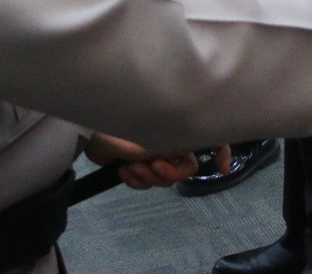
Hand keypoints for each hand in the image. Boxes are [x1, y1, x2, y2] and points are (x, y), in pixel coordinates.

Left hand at [85, 133, 228, 188]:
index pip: (207, 138)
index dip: (222, 151)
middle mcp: (168, 140)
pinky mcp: (137, 164)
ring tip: (131, 168)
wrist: (88, 134)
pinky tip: (123, 172)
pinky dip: (135, 181)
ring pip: (163, 179)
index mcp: (176, 129)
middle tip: (152, 168)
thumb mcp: (152, 140)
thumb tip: (192, 157)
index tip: (223, 169)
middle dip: (168, 173)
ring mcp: (152, 153)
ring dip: (147, 177)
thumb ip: (175, 149)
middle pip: (184, 169)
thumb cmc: (121, 129)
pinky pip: (145, 183)